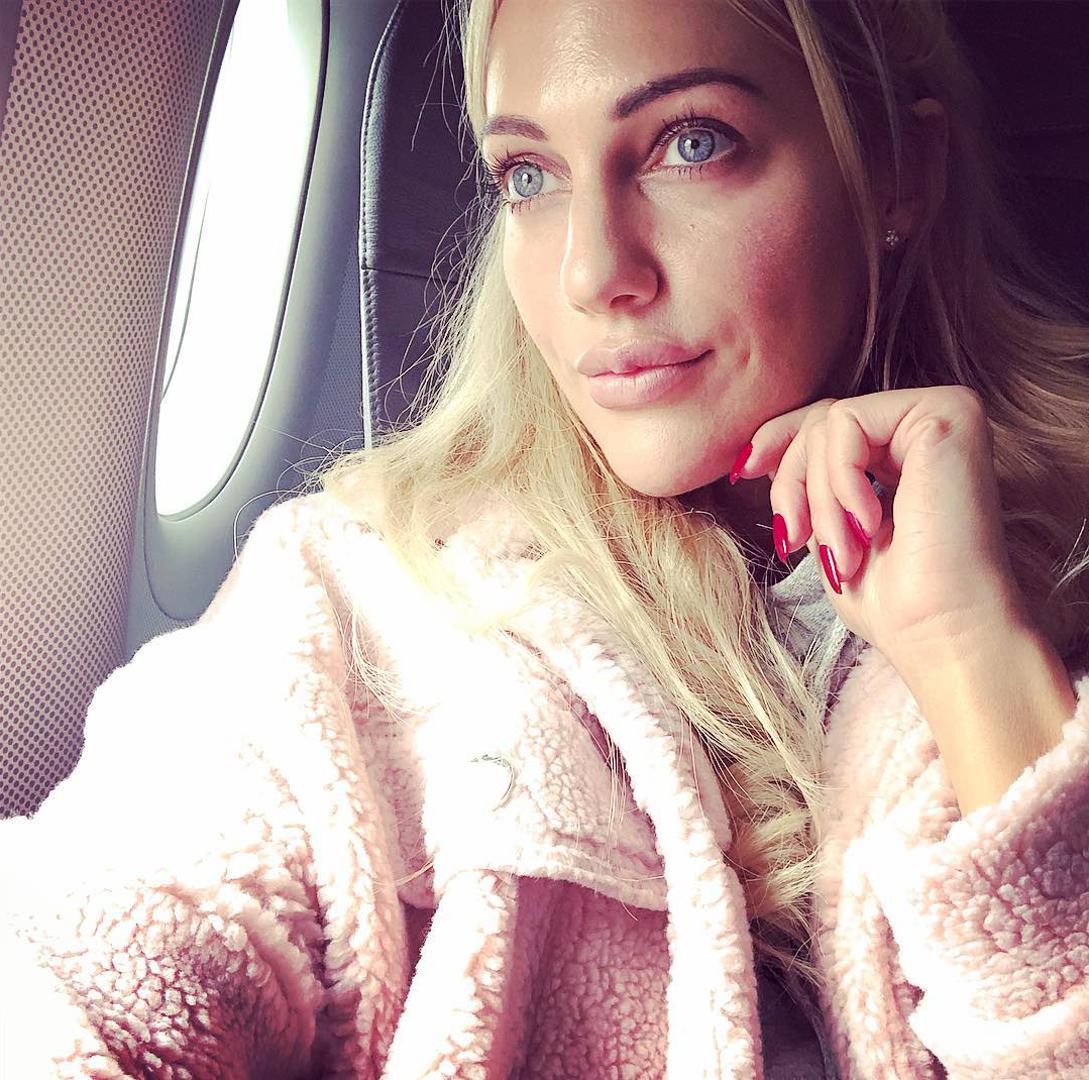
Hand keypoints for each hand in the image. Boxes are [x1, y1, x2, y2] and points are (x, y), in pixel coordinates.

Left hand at [729, 385, 1031, 664]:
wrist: (943, 633)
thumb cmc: (894, 602)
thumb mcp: (831, 530)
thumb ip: (810, 484)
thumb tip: (756, 457)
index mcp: (910, 448)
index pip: (828, 423)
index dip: (777, 441)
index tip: (742, 472)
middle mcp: (931, 422)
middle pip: (821, 420)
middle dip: (792, 484)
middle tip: (798, 541)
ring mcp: (943, 413)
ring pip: (829, 423)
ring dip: (818, 499)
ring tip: (844, 552)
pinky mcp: (946, 413)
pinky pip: (847, 422)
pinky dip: (839, 480)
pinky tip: (869, 525)